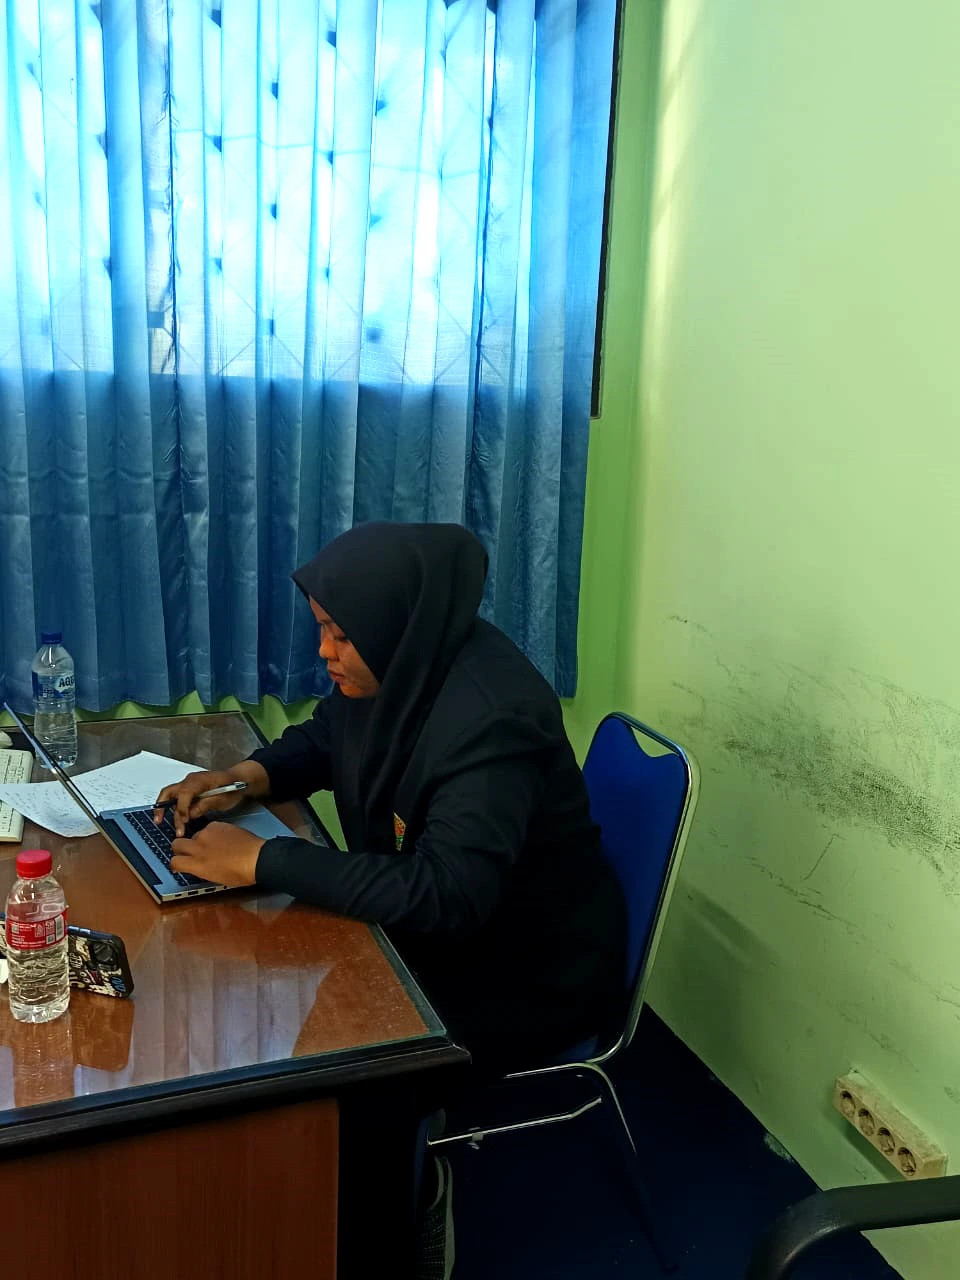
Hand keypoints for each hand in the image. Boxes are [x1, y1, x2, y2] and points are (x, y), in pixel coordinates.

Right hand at [154, 761, 268, 836]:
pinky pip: (178, 799)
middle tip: (158, 821)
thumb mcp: (223, 798)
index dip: (182, 808)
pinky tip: (177, 820)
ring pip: (171, 796)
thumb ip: (206, 805)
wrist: (240, 779)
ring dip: (167, 810)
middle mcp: (190, 780)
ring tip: (165, 824)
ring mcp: (189, 784)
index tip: (184, 820)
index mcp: (199, 780)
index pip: (184, 793)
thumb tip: (191, 814)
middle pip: (169, 791)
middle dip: (162, 806)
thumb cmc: (234, 786)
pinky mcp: (190, 790)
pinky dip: (174, 809)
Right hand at [169, 822, 264, 887]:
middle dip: (180, 848)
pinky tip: (224, 839)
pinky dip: (212, 833)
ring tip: (215, 846)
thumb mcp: (214, 877)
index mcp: (196, 864)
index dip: (176, 864)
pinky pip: (208, 828)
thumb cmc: (239, 874)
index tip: (181, 864)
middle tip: (190, 852)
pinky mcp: (216, 825)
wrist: (256, 858)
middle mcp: (198, 847)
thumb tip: (196, 865)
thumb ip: (200, 869)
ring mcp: (206, 834)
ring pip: (194, 835)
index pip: (174, 862)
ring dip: (199, 840)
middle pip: (176, 844)